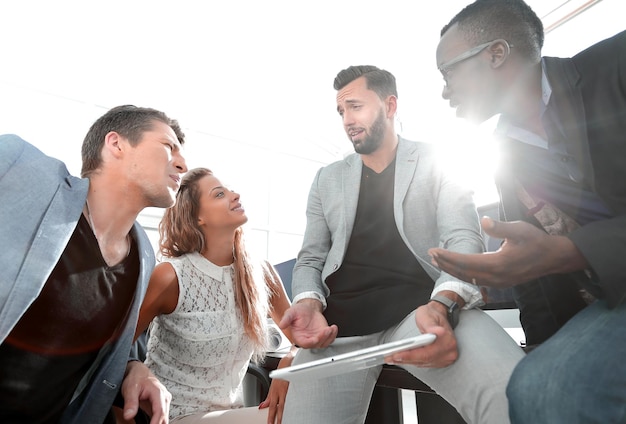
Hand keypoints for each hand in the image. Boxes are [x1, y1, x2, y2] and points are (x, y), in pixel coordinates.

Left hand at [120, 360, 170, 423]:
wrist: (139, 372)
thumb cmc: (136, 378)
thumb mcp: (130, 389)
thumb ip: (130, 403)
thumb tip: (128, 416)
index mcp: (158, 392)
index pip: (160, 411)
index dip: (155, 422)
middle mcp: (164, 397)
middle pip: (164, 416)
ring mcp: (164, 401)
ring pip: (165, 418)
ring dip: (158, 423)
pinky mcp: (161, 405)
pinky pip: (161, 416)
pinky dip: (156, 422)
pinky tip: (150, 423)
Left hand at [258, 354, 293, 422]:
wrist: (289, 360)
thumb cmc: (281, 372)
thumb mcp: (273, 385)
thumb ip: (269, 397)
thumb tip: (262, 406)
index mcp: (275, 391)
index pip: (272, 407)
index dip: (271, 417)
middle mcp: (282, 391)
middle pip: (280, 408)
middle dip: (279, 418)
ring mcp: (289, 389)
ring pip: (288, 403)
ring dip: (287, 413)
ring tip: (286, 421)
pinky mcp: (296, 386)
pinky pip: (296, 397)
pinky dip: (296, 404)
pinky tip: (298, 409)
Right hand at [278, 299, 337, 347]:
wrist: (308, 307)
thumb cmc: (299, 311)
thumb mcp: (291, 312)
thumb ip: (286, 319)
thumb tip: (281, 325)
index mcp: (298, 336)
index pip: (304, 344)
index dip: (310, 343)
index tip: (315, 339)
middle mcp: (308, 339)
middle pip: (316, 344)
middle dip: (322, 338)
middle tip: (326, 330)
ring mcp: (316, 337)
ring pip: (324, 343)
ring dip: (329, 337)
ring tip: (330, 328)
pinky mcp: (323, 334)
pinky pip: (330, 338)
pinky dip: (333, 335)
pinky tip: (333, 328)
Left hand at [385, 302, 457, 367]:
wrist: (438, 316)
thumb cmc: (432, 314)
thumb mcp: (428, 315)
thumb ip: (431, 325)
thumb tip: (437, 332)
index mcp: (447, 341)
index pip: (427, 353)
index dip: (411, 355)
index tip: (397, 354)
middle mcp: (449, 352)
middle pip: (423, 360)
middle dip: (405, 359)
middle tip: (389, 357)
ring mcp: (446, 358)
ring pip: (422, 363)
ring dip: (406, 361)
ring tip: (392, 358)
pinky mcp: (440, 361)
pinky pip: (424, 363)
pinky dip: (412, 361)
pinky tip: (402, 358)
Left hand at [428, 217, 587, 287]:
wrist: (553, 258)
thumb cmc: (536, 241)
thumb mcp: (519, 229)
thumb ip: (500, 227)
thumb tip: (484, 220)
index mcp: (498, 264)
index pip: (466, 262)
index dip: (448, 257)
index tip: (434, 251)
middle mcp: (496, 277)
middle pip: (464, 273)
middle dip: (446, 264)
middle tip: (431, 255)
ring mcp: (499, 282)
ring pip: (470, 278)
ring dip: (453, 270)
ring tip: (439, 262)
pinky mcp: (501, 283)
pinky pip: (478, 281)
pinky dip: (464, 274)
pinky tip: (457, 269)